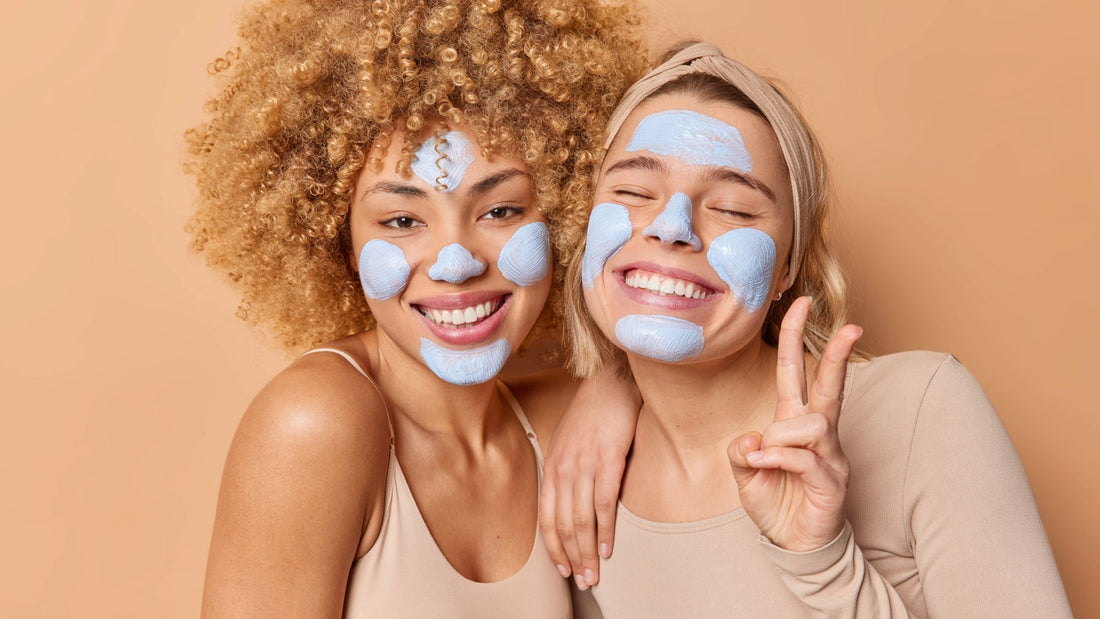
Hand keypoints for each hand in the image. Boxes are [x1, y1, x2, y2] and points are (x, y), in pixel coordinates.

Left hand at [539, 368, 639, 589]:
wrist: (612, 382)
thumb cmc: (595, 413)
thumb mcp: (571, 443)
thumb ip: (569, 472)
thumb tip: (574, 501)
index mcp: (553, 466)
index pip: (546, 517)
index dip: (553, 547)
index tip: (563, 569)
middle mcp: (563, 469)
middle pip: (563, 525)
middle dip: (572, 557)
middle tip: (584, 582)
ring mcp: (584, 465)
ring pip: (581, 520)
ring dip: (588, 552)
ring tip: (595, 574)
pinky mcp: (607, 460)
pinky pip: (604, 504)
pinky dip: (606, 530)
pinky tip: (609, 548)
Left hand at [727, 296, 861, 551]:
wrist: (794, 545)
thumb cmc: (775, 503)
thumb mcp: (746, 474)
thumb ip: (742, 452)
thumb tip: (751, 438)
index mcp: (794, 423)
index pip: (796, 372)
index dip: (795, 338)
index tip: (800, 304)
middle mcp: (818, 434)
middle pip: (829, 385)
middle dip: (837, 355)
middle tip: (851, 326)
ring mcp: (830, 457)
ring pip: (812, 423)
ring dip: (781, 435)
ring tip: (765, 458)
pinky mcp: (832, 482)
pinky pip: (806, 457)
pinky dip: (780, 458)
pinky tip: (766, 466)